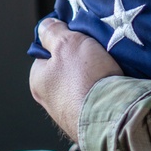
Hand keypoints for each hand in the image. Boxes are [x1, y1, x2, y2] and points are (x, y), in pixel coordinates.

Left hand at [29, 19, 122, 141]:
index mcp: (38, 82)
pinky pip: (95, 100)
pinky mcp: (89, 124)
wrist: (112, 117)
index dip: (62, 42)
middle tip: (94, 53)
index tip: (77, 39)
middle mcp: (50, 101)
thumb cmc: (84, 79)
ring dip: (94, 76)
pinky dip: (103, 92)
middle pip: (66, 69)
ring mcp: (70, 115)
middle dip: (80, 61)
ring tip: (107, 69)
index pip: (46, 54)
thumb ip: (53, 32)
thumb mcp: (67, 43)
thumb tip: (44, 26)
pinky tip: (112, 86)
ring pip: (82, 85)